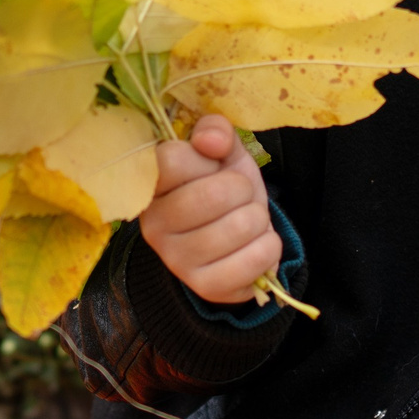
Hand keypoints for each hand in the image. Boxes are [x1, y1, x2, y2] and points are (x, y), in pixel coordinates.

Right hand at [141, 114, 280, 304]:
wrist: (239, 239)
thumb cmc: (226, 187)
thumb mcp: (223, 152)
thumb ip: (215, 132)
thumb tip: (211, 140)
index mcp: (150, 185)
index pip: (171, 159)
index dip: (205, 158)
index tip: (212, 164)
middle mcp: (153, 225)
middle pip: (213, 194)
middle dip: (242, 189)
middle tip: (238, 196)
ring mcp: (176, 260)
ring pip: (240, 226)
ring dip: (258, 219)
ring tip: (246, 221)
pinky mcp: (204, 286)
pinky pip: (255, 260)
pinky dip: (268, 247)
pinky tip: (255, 245)